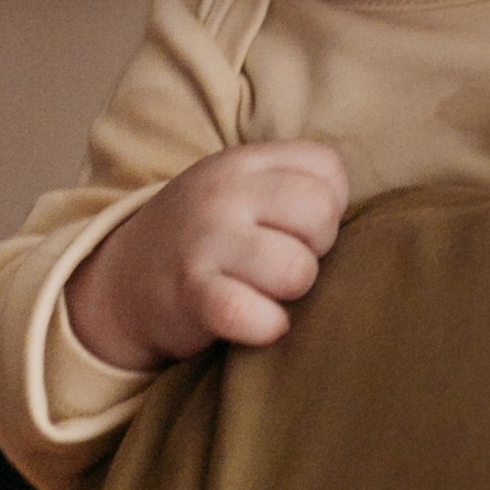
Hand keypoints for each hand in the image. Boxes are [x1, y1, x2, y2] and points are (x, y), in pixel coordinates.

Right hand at [64, 144, 349, 374]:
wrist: (121, 284)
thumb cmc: (207, 237)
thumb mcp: (242, 191)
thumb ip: (298, 187)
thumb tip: (369, 225)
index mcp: (243, 163)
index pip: (328, 170)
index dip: (328, 205)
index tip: (295, 227)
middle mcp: (223, 194)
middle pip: (321, 216)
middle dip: (315, 249)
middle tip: (280, 262)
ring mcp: (205, 242)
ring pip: (298, 270)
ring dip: (290, 292)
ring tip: (263, 289)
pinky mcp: (193, 295)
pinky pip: (255, 315)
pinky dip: (267, 327)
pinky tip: (256, 322)